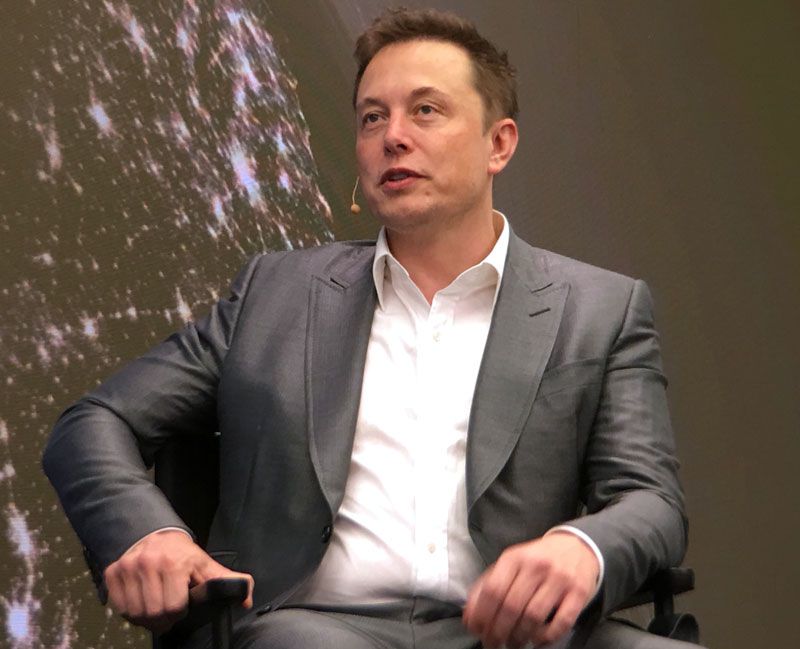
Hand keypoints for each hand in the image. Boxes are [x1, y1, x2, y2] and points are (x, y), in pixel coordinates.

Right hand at [103, 530, 253, 632]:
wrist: (155, 534)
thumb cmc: (182, 554)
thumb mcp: (205, 565)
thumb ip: (227, 580)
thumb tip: (245, 598)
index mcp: (175, 563)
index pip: (174, 607)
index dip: (179, 613)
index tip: (181, 608)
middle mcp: (149, 563)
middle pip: (154, 613)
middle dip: (163, 619)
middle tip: (168, 612)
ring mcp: (129, 567)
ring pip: (134, 613)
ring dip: (145, 617)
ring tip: (155, 607)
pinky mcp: (113, 571)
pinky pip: (118, 606)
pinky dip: (129, 610)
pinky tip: (141, 601)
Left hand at [462, 532, 598, 647]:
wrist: (576, 546)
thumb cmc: (537, 559)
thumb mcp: (511, 563)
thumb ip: (488, 584)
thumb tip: (470, 615)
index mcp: (515, 557)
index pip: (493, 589)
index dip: (482, 614)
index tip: (477, 630)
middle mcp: (536, 566)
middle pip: (511, 606)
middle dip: (498, 631)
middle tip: (494, 642)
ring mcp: (559, 579)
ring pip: (533, 616)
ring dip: (519, 636)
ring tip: (513, 643)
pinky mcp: (578, 593)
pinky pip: (561, 622)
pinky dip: (546, 637)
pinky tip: (536, 640)